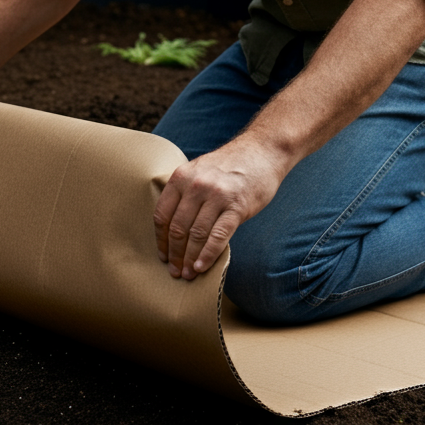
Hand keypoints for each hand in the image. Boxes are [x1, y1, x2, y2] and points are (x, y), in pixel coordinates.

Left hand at [153, 137, 286, 279]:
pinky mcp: (237, 206)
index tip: (163, 256)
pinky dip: (207, 255)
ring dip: (190, 259)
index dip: (161, 240)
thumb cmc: (229, 166)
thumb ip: (184, 194)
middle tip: (175, 272)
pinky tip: (202, 267)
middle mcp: (195, 186)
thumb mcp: (199, 171)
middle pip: (177, 228)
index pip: (162, 215)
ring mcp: (216, 196)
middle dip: (175, 255)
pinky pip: (218, 236)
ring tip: (188, 274)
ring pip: (196, 235)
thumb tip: (173, 230)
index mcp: (181, 177)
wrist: (262, 151)